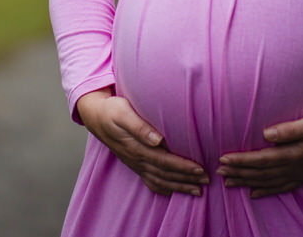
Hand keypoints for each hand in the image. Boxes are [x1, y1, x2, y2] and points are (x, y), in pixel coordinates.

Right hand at [76, 87, 208, 196]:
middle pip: (165, 174)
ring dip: (179, 186)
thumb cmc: (112, 110)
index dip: (183, 167)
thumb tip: (157, 139)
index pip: (165, 161)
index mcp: (136, 148)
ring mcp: (135, 163)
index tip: (200, 169)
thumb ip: (139, 126)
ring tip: (197, 190)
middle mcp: (137, 159)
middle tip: (206, 180)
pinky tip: (174, 191)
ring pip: (160, 180)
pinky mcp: (134, 163)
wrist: (96, 116)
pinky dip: (164, 188)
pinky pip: (150, 181)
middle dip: (186, 178)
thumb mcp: (123, 112)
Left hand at [217, 98, 302, 197]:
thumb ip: (291, 129)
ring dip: (248, 182)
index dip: (241, 161)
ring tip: (229, 183)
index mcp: (295, 153)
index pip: (261, 159)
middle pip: (261, 173)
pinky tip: (254, 194)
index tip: (223, 159)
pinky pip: (282, 187)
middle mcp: (295, 167)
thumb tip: (267, 133)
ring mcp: (301, 173)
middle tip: (218, 173)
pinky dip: (266, 191)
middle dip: (239, 173)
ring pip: (268, 182)